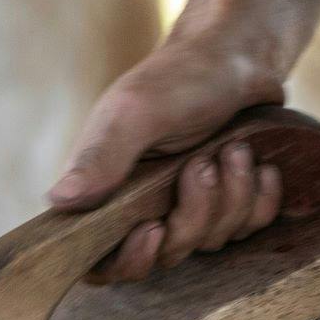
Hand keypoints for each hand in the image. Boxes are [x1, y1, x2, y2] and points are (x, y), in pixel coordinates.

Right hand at [48, 28, 289, 282]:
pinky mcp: (228, 205)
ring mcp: (189, 209)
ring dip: (234, 194)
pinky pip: (250, 229)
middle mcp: (144, 207)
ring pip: (213, 241)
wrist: (238, 56)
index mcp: (108, 191)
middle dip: (196, 211)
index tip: (153, 228)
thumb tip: (58, 201)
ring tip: (234, 148)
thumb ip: (101, 157)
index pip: (103, 263)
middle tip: (204, 162)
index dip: (129, 260)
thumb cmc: (181, 78)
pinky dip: (261, 197)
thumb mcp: (137, 112)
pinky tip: (261, 164)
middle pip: (169, 253)